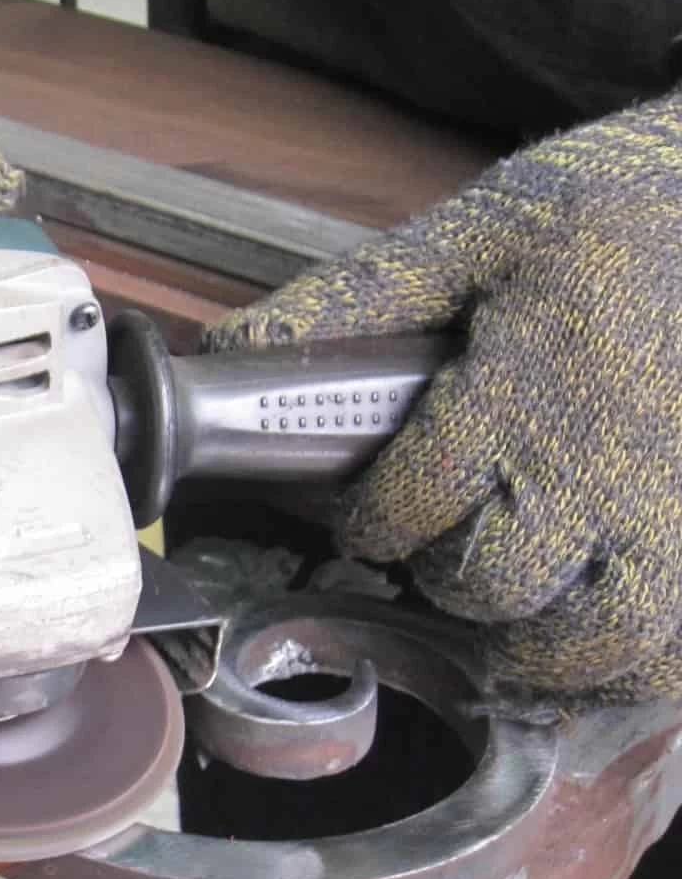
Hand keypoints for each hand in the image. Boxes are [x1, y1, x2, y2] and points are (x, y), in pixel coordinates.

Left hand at [203, 93, 681, 708]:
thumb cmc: (633, 207)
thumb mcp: (491, 224)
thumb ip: (366, 294)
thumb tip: (240, 350)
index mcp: (527, 390)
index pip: (408, 505)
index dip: (371, 517)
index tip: (372, 506)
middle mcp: (607, 466)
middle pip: (493, 583)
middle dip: (448, 575)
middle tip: (450, 542)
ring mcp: (680, 513)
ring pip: (593, 642)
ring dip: (537, 643)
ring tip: (518, 602)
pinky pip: (672, 656)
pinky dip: (627, 671)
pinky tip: (590, 642)